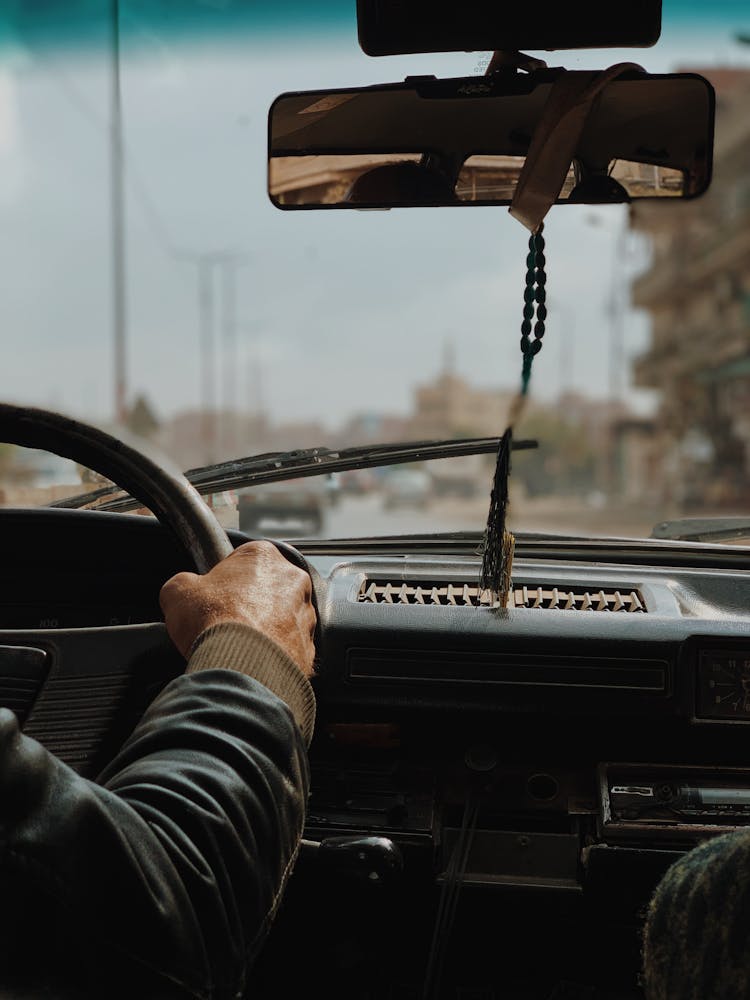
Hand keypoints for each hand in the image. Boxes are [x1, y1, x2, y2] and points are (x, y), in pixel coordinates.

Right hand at [160, 541, 315, 676]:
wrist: (243, 667)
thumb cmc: (216, 622)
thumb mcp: (177, 591)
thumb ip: (182, 582)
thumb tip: (183, 589)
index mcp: (263, 555)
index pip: (242, 559)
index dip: (222, 580)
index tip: (213, 597)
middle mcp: (292, 580)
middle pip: (265, 588)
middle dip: (247, 604)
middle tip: (224, 622)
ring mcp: (305, 613)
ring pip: (281, 617)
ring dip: (264, 628)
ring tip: (238, 644)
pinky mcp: (310, 645)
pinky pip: (289, 646)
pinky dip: (274, 653)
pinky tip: (254, 660)